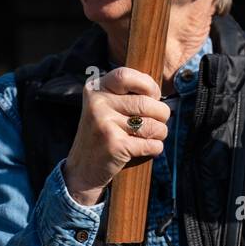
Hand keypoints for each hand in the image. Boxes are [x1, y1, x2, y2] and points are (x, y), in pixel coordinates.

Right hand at [63, 66, 169, 207]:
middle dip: (162, 114)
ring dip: (160, 132)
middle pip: (147, 103)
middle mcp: (97, 104)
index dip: (148, 85)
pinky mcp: (114, 145)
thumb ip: (125, 94)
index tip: (153, 96)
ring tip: (152, 136)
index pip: (126, 75)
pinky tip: (147, 149)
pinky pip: (151, 144)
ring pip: (153, 124)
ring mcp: (104, 124)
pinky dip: (155, 148)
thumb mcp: (105, 107)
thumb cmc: (103, 135)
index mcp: (95, 90)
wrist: (82, 170)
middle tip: (158, 122)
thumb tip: (158, 91)